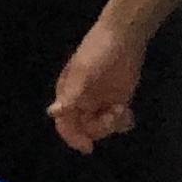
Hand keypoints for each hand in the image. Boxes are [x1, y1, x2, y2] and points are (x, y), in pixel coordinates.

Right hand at [47, 18, 141, 153]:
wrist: (125, 34)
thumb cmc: (98, 50)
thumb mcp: (83, 73)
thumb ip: (71, 94)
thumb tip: (52, 112)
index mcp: (69, 95)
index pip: (65, 124)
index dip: (73, 137)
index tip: (88, 147)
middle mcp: (83, 102)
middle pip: (86, 129)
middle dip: (100, 128)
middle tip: (114, 114)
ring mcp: (101, 102)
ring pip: (102, 127)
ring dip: (113, 124)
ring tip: (124, 110)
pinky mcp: (118, 100)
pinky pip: (117, 121)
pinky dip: (123, 122)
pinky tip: (129, 115)